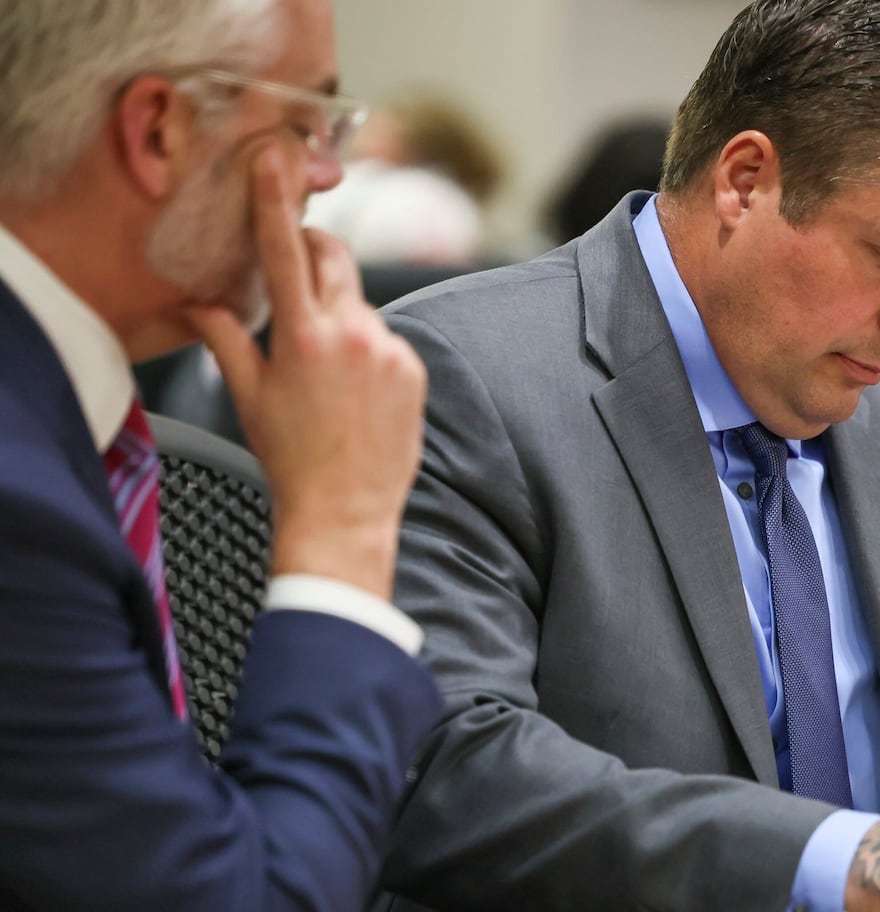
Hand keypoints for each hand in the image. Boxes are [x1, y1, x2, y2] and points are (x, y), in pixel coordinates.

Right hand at [183, 146, 426, 600]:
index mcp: (304, 336)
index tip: (274, 160)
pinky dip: (367, 349)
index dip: (277, 201)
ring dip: (339, 317)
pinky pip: (386, 340)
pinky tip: (354, 392)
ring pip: (359, 305)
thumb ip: (225, 337)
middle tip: (294, 274)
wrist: (346, 511)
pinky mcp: (414, 369)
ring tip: (325, 373)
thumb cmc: (290, 458)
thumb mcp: (249, 395)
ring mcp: (390, 351)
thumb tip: (193, 303)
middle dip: (313, 253)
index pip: (287, 251)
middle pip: (334, 259)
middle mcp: (353, 334)